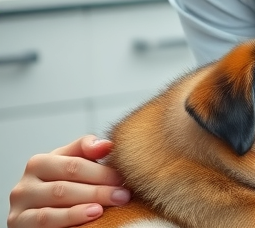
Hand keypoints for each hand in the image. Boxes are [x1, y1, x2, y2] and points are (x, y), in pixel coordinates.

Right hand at [7, 135, 130, 227]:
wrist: (40, 214)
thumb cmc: (62, 185)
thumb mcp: (70, 165)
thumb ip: (86, 151)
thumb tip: (107, 144)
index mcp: (39, 163)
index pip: (74, 164)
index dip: (102, 171)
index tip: (124, 177)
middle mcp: (25, 184)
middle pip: (66, 185)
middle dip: (99, 189)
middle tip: (124, 194)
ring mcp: (20, 206)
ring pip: (57, 202)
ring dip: (89, 202)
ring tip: (113, 203)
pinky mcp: (20, 224)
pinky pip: (47, 221)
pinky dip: (72, 217)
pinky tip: (93, 214)